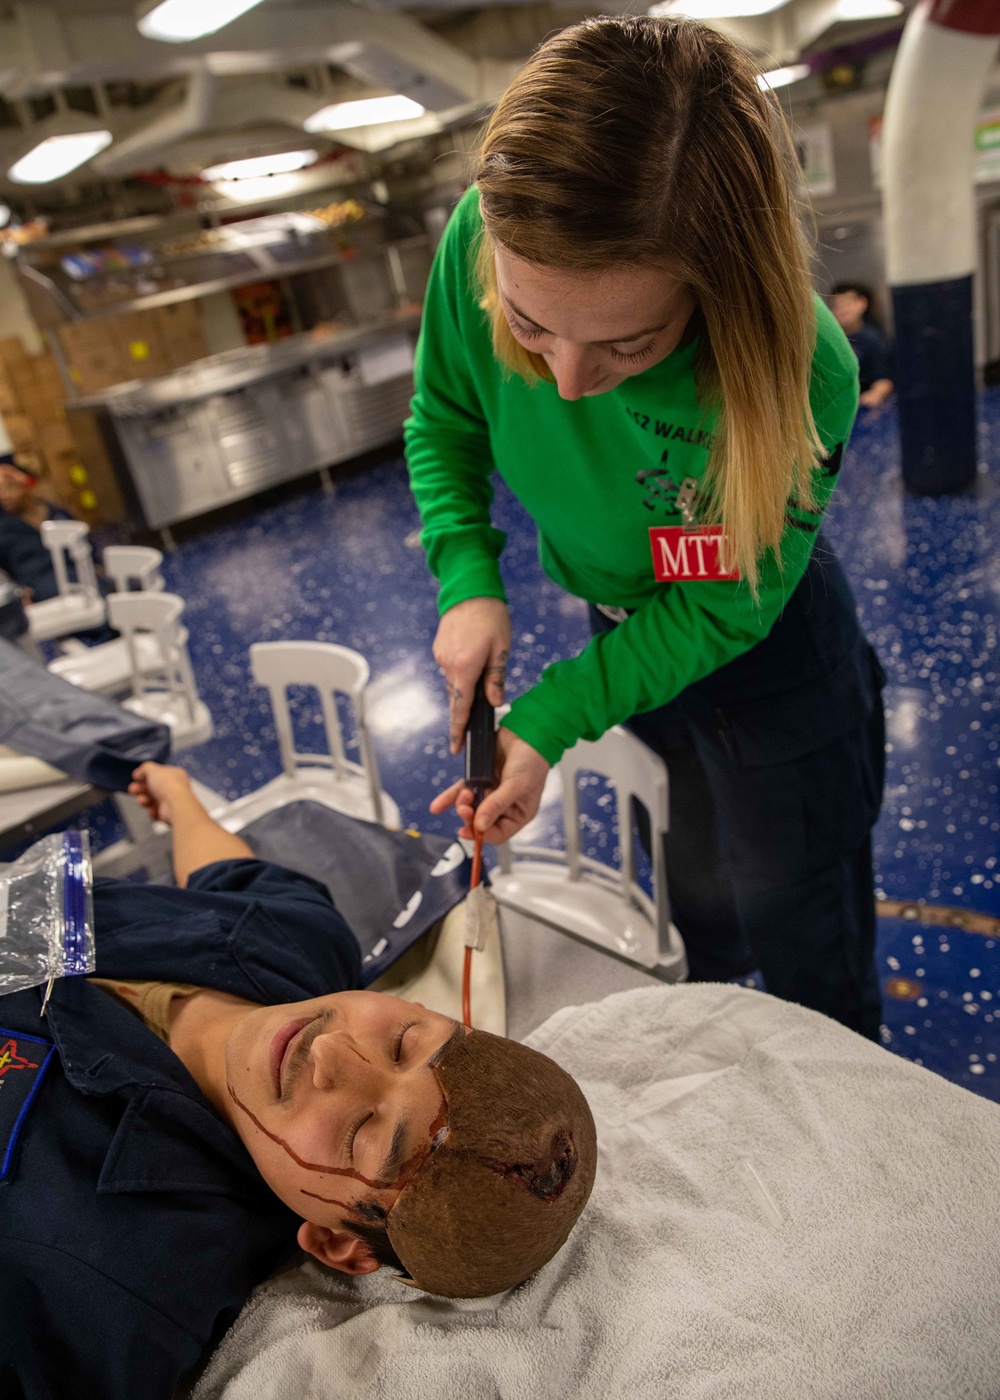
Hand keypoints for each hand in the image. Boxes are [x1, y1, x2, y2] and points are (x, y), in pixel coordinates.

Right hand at [128, 762, 191, 825]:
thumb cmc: (168, 786)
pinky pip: (155, 811)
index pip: (158, 774)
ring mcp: (172, 801)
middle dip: (140, 788)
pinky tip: (151, 808)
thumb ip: (144, 768)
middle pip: (153, 787)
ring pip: (152, 800)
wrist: (175, 805)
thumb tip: (139, 773)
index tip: (136, 777)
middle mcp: (174, 787)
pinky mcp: (168, 813)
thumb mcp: (152, 769)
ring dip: (144, 799)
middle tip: (133, 789)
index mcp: (175, 774)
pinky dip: (151, 810)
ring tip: (142, 800)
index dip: (145, 775)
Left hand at [430, 728, 548, 844]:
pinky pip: (462, 791)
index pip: (498, 834)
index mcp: (518, 814)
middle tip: (464, 808)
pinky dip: (449, 798)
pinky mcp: (480, 779)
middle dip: (469, 816)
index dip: (481, 835)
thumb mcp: (516, 785)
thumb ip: (496, 805)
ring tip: (462, 796)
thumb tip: (479, 826)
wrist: (527, 732)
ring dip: (461, 805)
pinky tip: (437, 806)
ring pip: (470, 807)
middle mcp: (504, 806)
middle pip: (480, 822)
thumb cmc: (532, 761)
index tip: (468, 830)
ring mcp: (491, 793)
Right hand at [432, 598, 510, 754]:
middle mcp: (449, 665)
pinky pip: (450, 670)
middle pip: (456, 699)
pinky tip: (472, 667)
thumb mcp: (502, 649)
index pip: (461, 707)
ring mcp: (441, 657)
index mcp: (465, 667)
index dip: (458, 730)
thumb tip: (494, 702)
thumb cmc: (490, 617)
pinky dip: (460, 675)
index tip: (455, 748)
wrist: (469, 590)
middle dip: (461, 715)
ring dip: (464, 691)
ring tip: (479, 686)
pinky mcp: (439, 650)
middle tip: (468, 732)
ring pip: (454, 684)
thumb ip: (496, 678)